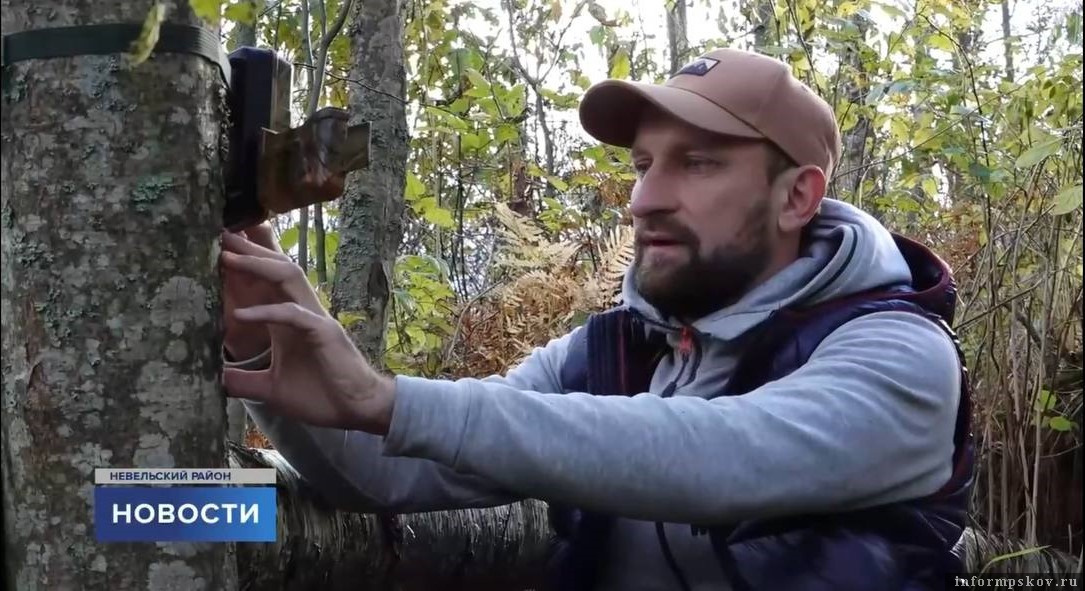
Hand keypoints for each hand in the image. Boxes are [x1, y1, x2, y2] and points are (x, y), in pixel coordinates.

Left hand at [219, 231, 395, 434]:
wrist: (357, 410)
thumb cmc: (320, 396)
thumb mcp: (270, 389)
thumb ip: (242, 381)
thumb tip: (209, 380)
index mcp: (287, 320)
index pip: (264, 282)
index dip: (242, 264)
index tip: (214, 249)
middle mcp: (300, 311)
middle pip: (275, 267)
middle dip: (248, 249)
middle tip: (217, 234)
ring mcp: (313, 319)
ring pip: (288, 277)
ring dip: (257, 264)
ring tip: (226, 256)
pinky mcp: (323, 333)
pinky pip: (292, 314)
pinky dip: (266, 312)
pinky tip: (240, 314)